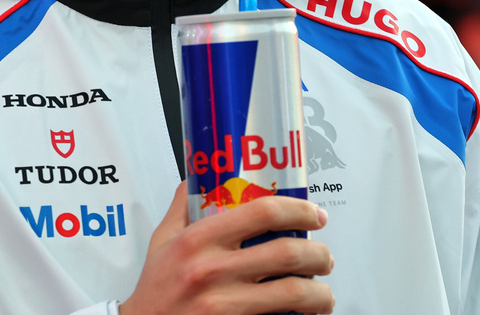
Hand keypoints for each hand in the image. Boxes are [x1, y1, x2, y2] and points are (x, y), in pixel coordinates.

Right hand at [119, 182, 334, 314]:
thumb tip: (195, 176)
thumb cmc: (155, 290)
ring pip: (293, 293)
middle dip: (319, 255)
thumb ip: (181, 208)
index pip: (262, 211)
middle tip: (325, 258)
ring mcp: (223, 305)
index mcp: (198, 239)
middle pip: (287, 253)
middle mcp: (212, 270)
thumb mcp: (161, 242)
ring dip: (320, 294)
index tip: (316, 215)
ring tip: (324, 293)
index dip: (299, 210)